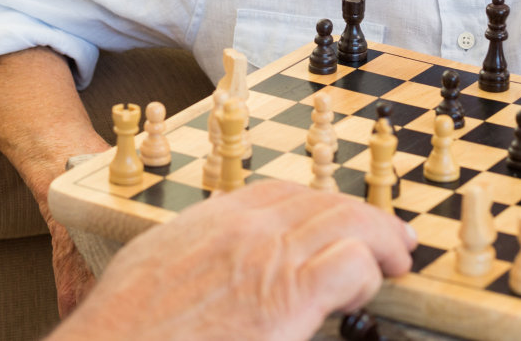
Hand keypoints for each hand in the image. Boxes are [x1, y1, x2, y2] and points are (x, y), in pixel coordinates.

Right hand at [54, 181, 416, 340]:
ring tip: (396, 258)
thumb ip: (188, 262)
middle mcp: (241, 230)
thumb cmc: (125, 330)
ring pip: (344, 224)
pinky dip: (368, 271)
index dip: (318, 203)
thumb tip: (205, 280)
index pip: (279, 193)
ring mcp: (265, 258)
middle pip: (319, 202)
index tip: (337, 218)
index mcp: (208, 222)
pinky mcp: (288, 297)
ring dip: (378, 239)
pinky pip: (349, 264)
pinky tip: (367, 290)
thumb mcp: (150, 271)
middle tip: (388, 236)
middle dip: (360, 215)